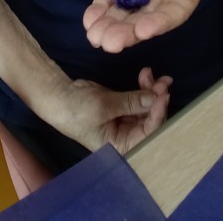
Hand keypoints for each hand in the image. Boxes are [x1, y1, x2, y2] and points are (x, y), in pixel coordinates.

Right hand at [50, 68, 170, 153]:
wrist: (59, 96)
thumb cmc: (78, 110)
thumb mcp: (104, 107)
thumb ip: (131, 102)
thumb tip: (155, 97)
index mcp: (122, 147)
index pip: (148, 134)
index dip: (158, 115)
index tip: (163, 96)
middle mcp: (128, 136)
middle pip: (151, 120)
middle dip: (157, 100)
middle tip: (161, 82)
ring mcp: (126, 120)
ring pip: (147, 106)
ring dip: (152, 90)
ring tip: (152, 75)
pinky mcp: (123, 106)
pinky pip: (139, 97)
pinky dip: (144, 86)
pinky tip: (146, 74)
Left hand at [83, 0, 211, 52]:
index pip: (175, 11)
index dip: (160, 23)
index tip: (143, 31)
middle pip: (146, 19)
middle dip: (128, 32)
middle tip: (110, 43)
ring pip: (126, 13)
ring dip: (110, 26)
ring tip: (95, 37)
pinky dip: (100, 8)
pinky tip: (89, 20)